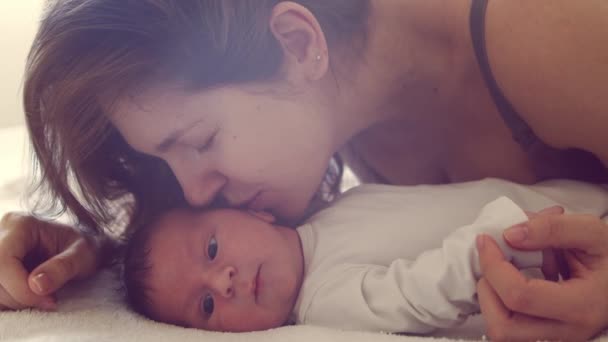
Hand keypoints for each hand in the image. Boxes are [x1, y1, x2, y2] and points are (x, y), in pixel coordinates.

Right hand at [0, 212, 98, 310]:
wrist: (82, 249)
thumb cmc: (84, 248)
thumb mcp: (83, 255)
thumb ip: (63, 267)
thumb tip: (37, 285)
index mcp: (21, 225)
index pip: (2, 259)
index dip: (19, 286)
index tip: (49, 299)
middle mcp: (1, 234)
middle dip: (18, 296)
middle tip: (48, 301)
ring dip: (14, 301)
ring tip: (43, 298)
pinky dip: (10, 302)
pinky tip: (31, 297)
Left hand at [476, 212, 607, 340]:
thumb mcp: (593, 233)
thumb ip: (553, 228)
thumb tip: (510, 234)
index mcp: (581, 306)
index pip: (520, 296)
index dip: (494, 265)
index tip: (486, 240)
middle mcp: (566, 331)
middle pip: (503, 326)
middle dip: (488, 288)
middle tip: (492, 260)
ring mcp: (554, 338)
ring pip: (502, 331)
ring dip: (491, 297)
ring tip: (505, 270)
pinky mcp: (543, 336)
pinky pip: (508, 328)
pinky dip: (499, 303)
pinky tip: (514, 280)